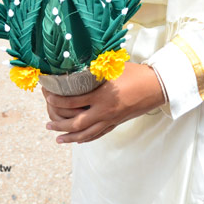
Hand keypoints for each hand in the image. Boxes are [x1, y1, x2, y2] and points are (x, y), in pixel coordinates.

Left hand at [43, 63, 164, 144]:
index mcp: (102, 96)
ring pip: (87, 134)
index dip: (58, 101)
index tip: (48, 98)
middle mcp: (104, 111)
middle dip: (60, 125)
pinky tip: (79, 139)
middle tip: (47, 124)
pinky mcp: (117, 123)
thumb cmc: (135, 73)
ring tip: (58, 138)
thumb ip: (96, 69)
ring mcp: (111, 119)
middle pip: (77, 124)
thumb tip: (79, 64)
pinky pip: (99, 134)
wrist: (156, 87)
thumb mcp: (113, 68)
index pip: (73, 102)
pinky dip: (87, 138)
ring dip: (71, 137)